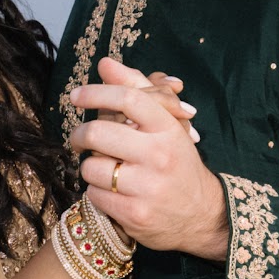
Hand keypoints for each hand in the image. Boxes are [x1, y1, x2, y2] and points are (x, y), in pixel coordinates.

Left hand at [68, 58, 229, 260]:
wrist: (202, 212)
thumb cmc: (176, 161)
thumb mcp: (165, 125)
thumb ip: (135, 91)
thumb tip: (104, 64)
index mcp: (168, 128)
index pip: (128, 99)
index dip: (96, 93)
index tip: (76, 95)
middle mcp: (159, 155)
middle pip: (97, 133)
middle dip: (79, 135)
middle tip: (78, 138)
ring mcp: (147, 187)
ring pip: (91, 167)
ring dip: (91, 166)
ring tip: (105, 169)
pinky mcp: (135, 214)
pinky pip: (94, 194)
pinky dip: (96, 191)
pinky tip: (111, 190)